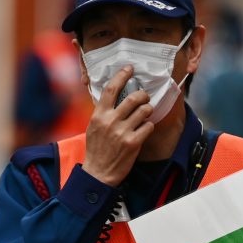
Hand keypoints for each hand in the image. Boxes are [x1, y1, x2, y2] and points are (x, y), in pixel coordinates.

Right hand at [82, 66, 154, 186]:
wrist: (98, 173)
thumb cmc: (96, 149)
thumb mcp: (93, 127)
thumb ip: (103, 112)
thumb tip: (115, 97)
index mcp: (99, 115)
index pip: (111, 89)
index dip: (122, 75)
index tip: (129, 69)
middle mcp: (110, 121)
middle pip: (133, 98)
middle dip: (143, 95)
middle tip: (145, 97)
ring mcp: (122, 132)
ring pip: (144, 111)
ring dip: (148, 110)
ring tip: (145, 114)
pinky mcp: (133, 143)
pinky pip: (148, 126)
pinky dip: (149, 126)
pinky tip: (144, 129)